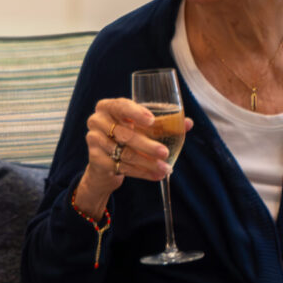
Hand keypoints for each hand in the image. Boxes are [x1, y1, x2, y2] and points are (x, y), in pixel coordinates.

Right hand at [71, 97, 192, 220]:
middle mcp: (97, 121)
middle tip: (165, 152)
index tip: (151, 121)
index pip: (121, 106)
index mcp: (108, 107)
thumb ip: (164, 124)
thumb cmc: (127, 136)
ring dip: (147, 162)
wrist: (106, 162)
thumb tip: (188, 123)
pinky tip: (155, 175)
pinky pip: (121, 167)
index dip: (136, 113)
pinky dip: (141, 172)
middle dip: (147, 145)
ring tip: (165, 168)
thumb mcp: (142, 127)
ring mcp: (94, 140)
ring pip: (124, 153)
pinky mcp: (95, 159)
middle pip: (124, 134)